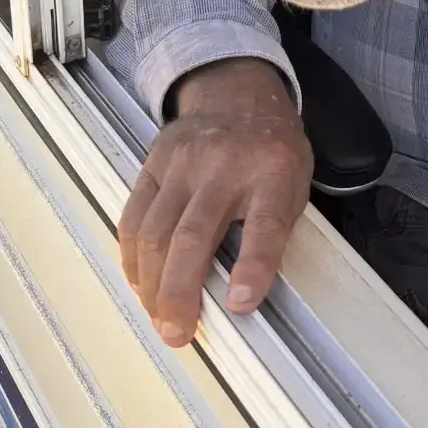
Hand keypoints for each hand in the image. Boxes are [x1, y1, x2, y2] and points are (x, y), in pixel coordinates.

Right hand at [119, 58, 311, 347]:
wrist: (238, 93)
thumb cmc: (272, 151)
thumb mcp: (294, 184)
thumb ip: (273, 230)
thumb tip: (242, 294)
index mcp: (272, 172)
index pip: (264, 225)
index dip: (252, 268)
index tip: (240, 306)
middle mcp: (223, 165)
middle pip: (192, 235)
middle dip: (179, 292)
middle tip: (178, 334)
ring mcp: (182, 162)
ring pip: (155, 231)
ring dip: (151, 284)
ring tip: (159, 319)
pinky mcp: (152, 164)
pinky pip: (134, 217)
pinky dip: (133, 258)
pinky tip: (140, 283)